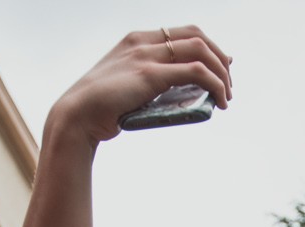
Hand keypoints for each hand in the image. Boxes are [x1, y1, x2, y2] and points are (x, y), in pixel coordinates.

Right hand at [48, 26, 231, 144]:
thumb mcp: (126, 87)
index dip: (208, 47)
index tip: (221, 67)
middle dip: (219, 58)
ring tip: (226, 96)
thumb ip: (148, 83)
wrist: (76, 116)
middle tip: (228, 84)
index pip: (183, 33)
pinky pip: (196, 73)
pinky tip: (220, 101)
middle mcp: (143, 41)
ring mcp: (146, 55)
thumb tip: (175, 95)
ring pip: (201, 51)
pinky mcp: (150, 75)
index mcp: (136, 40)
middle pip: (197, 36)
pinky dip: (215, 85)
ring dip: (222, 73)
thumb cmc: (100, 109)